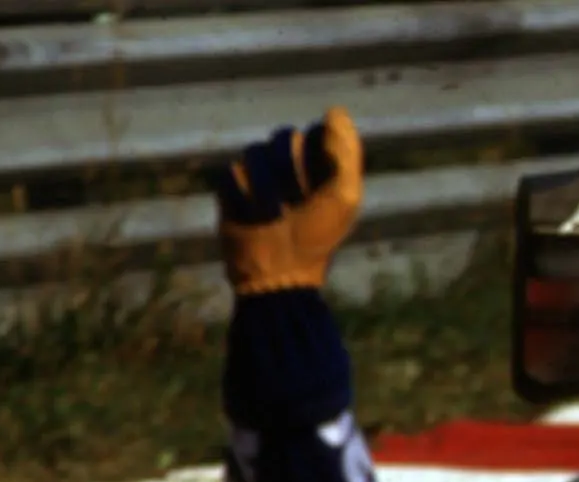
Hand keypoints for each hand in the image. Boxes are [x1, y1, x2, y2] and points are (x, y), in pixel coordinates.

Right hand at [208, 107, 363, 295]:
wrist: (278, 273)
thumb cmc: (317, 238)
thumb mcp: (345, 198)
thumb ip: (347, 154)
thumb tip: (334, 111)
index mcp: (318, 165)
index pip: (315, 132)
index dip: (317, 155)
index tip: (321, 183)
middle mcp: (288, 164)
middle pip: (284, 136)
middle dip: (292, 172)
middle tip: (296, 203)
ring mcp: (257, 174)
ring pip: (256, 152)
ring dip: (267, 187)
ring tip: (272, 215)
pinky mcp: (231, 187)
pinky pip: (232, 172)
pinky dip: (244, 196)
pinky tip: (251, 216)